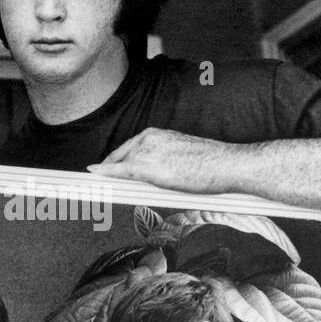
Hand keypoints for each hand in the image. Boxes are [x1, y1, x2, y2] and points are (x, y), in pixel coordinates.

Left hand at [87, 128, 235, 192]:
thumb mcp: (180, 155)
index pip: (128, 149)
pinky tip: (95, 175)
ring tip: (98, 187)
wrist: (225, 164)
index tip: (105, 169)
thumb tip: (150, 178)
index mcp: (156, 134)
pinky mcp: (148, 167)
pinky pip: (120, 171)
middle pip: (120, 158)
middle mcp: (148, 139)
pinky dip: (105, 173)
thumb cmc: (210, 163)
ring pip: (120, 166)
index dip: (115, 162)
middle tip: (99, 182)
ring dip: (109, 177)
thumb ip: (161, 163)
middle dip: (110, 170)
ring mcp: (147, 151)